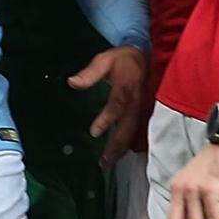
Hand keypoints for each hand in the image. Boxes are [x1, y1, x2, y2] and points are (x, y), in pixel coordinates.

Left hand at [69, 43, 147, 167]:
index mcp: (126, 87)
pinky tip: (119, 154)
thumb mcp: (105, 60)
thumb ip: (90, 73)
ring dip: (121, 149)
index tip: (94, 132)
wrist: (146, 56)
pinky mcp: (144, 113)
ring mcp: (142, 109)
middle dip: (116, 145)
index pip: (117, 104)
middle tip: (104, 160)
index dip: (107, 119)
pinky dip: (128, 145)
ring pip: (133, 133)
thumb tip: (72, 82)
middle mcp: (136, 101)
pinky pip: (138, 131)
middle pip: (128, 126)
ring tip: (108, 162)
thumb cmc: (124, 59)